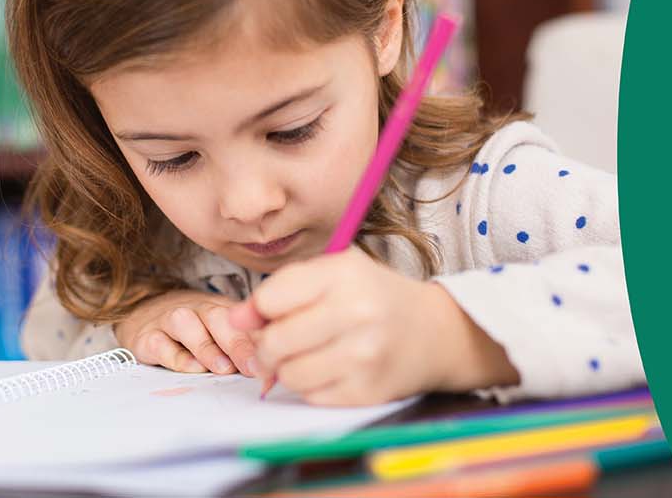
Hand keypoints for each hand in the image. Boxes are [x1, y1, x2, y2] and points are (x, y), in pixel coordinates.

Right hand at [114, 290, 258, 375]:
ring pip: (185, 323)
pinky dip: (175, 356)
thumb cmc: (194, 332)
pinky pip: (159, 343)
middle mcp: (195, 309)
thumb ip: (245, 348)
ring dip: (205, 346)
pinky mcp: (146, 337)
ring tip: (222, 368)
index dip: (257, 339)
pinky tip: (191, 368)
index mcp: (220, 308)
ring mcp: (168, 321)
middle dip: (236, 342)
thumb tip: (272, 372)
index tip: (271, 360)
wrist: (144, 316)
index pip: (241, 320)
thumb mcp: (221, 335)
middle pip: (217, 317)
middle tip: (251, 366)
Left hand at [227, 248, 517, 405]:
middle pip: (275, 342)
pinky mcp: (368, 391)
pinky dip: (311, 386)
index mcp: (344, 274)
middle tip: (278, 343)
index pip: (270, 299)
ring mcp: (364, 356)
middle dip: (266, 347)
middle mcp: (357, 313)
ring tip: (304, 356)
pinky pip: (312, 396)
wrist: (436, 332)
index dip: (260, 311)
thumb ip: (280, 290)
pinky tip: (329, 370)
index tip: (270, 314)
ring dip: (286, 370)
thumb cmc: (374, 298)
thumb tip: (235, 320)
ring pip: (289, 375)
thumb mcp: (333, 275)